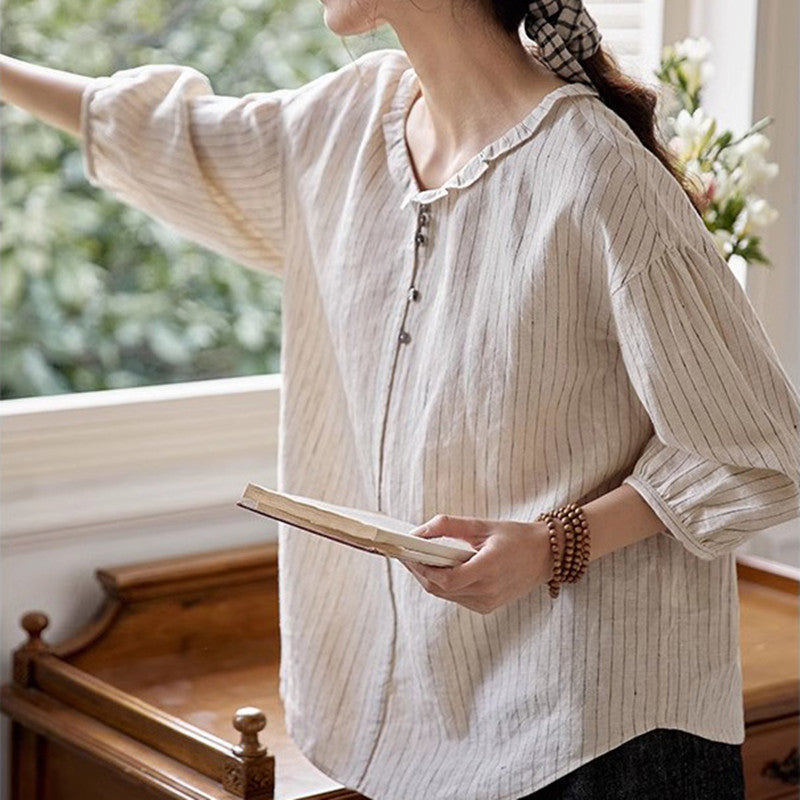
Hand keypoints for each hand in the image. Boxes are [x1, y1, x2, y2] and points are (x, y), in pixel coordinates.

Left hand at [398, 514, 554, 614]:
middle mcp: (487, 591)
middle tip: (405, 554)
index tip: (406, 552)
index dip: (422, 568)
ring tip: (417, 558)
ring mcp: (487, 602)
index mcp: (489, 569)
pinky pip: (456, 597)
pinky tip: (438, 568)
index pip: (446, 578)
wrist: (546, 555)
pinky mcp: (486, 606)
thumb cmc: (516, 536)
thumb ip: (450, 526)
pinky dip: (443, 584)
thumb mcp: (483, 525)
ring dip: (428, 578)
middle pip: (440, 588)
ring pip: (445, 595)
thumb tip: (419, 531)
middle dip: (419, 572)